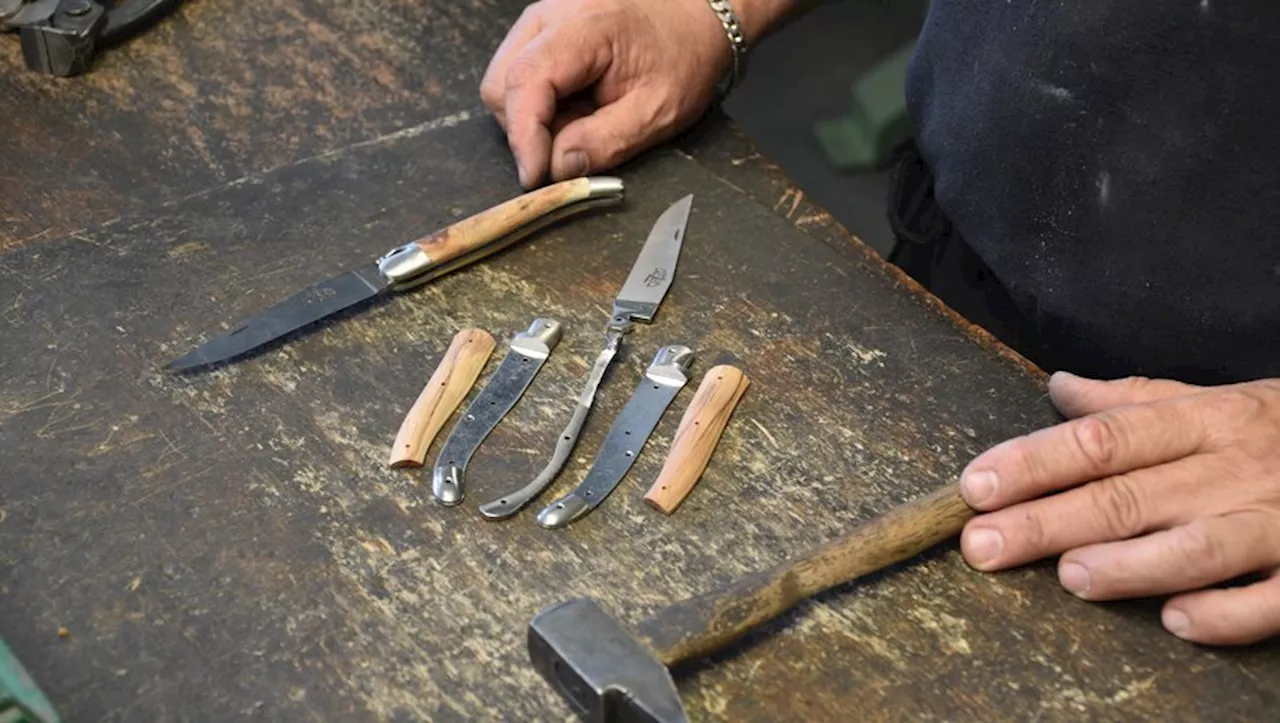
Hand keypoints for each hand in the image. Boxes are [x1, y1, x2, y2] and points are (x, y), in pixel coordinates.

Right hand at [479, 0, 745, 188]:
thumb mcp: (657, 112)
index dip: (524, 136)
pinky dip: (540, 105)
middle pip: (503, 85)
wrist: (696, 20)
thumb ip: (604, 142)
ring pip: (505, 83)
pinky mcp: (542, 34)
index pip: (527, 82)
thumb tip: (557, 167)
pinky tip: (576, 106)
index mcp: (583, 28)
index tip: (535, 176)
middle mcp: (550, 16)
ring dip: (533, 119)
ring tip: (582, 121)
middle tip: (574, 145)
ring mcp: (542, 22)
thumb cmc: (683, 58)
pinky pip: (519, 77)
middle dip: (528, 129)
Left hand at [958, 372, 1279, 645]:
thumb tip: (1059, 388)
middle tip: (983, 545)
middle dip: (1048, 520)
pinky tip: (1179, 621)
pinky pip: (1274, 597)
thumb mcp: (1216, 398)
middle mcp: (1234, 467)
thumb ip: (1136, 400)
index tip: (974, 486)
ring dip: (1131, 564)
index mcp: (1203, 419)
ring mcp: (1278, 519)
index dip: (1034, 461)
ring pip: (1197, 546)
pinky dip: (1228, 612)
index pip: (1101, 439)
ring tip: (1071, 577)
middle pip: (1128, 494)